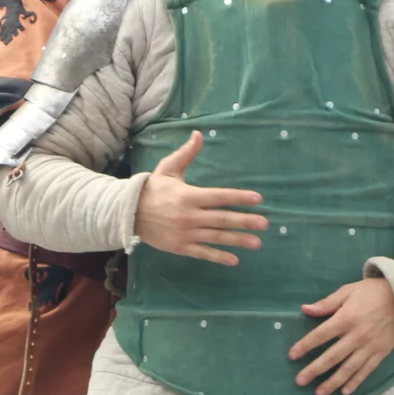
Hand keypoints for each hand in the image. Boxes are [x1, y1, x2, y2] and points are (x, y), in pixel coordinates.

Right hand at [131, 131, 266, 265]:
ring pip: (216, 237)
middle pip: (222, 219)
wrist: (129, 213)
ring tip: (257, 243)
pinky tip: (234, 260)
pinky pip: (203, 253)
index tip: (258, 199)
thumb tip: (199, 134)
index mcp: (189, 195)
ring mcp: (185, 233)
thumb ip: (186, 153)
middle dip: (245, 221)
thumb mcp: (168, 168)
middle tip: (264, 224)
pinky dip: (218, 257)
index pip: (219, 196)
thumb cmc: (153, 189)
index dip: (239, 198)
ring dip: (237, 240)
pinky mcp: (180, 247)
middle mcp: (189, 216)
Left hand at [291, 277, 393, 394]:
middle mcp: (356, 336)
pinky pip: (366, 371)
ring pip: (348, 368)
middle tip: (300, 381)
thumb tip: (305, 309)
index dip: (305, 346)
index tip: (292, 356)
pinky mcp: (381, 353)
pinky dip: (355, 382)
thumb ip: (327, 303)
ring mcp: (369, 347)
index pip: (321, 335)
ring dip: (332, 382)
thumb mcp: (348, 291)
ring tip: (319, 393)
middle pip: (332, 356)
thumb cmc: (371, 292)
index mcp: (346, 318)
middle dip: (314, 370)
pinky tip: (345, 392)